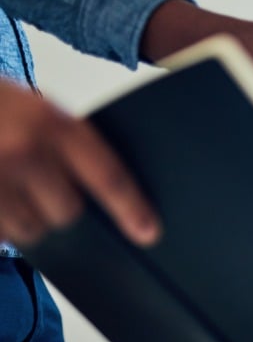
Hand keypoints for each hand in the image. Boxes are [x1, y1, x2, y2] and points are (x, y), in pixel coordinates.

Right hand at [0, 81, 158, 246]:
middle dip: (62, 210)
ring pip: (29, 231)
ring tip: (7, 187)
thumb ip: (65, 142)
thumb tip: (102, 194)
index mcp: (49, 123)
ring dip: (25, 220)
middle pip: (68, 213)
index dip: (132, 209)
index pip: (107, 176)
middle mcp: (22, 151)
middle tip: (44, 190)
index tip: (148, 233)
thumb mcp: (32, 108)